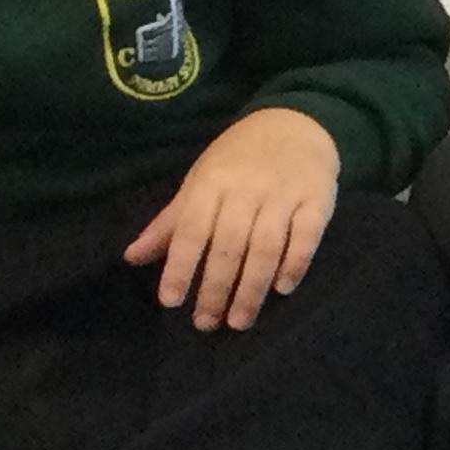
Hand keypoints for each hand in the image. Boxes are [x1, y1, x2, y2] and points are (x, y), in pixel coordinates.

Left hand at [124, 105, 341, 330]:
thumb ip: (171, 222)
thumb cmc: (239, 159)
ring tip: (240, 320)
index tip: (171, 301)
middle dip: (215, 288)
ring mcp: (283, 195)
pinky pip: (306, 236)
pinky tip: (283, 289)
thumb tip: (131, 257)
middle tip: (206, 324)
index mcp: (211, 184)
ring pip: (266, 247)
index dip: (180, 266)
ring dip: (252, 287)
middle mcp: (246, 190)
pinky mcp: (318, 200)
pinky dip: (295, 262)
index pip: (191, 231)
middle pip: (229, 246)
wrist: (296, 124)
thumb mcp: (200, 182)